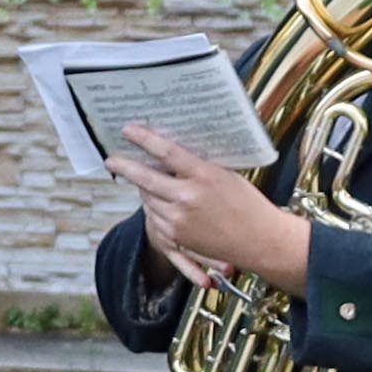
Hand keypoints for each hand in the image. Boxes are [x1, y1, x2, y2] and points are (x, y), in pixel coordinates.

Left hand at [119, 127, 308, 287]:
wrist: (260, 240)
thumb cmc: (247, 203)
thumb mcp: (225, 175)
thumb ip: (197, 166)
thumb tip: (169, 154)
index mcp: (205, 175)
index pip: (167, 152)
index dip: (144, 139)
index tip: (128, 130)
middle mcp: (188, 197)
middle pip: (145, 177)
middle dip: (124, 166)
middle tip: (111, 159)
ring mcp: (179, 218)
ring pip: (146, 197)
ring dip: (143, 187)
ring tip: (145, 179)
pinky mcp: (175, 236)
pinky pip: (153, 216)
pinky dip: (154, 206)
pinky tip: (159, 201)